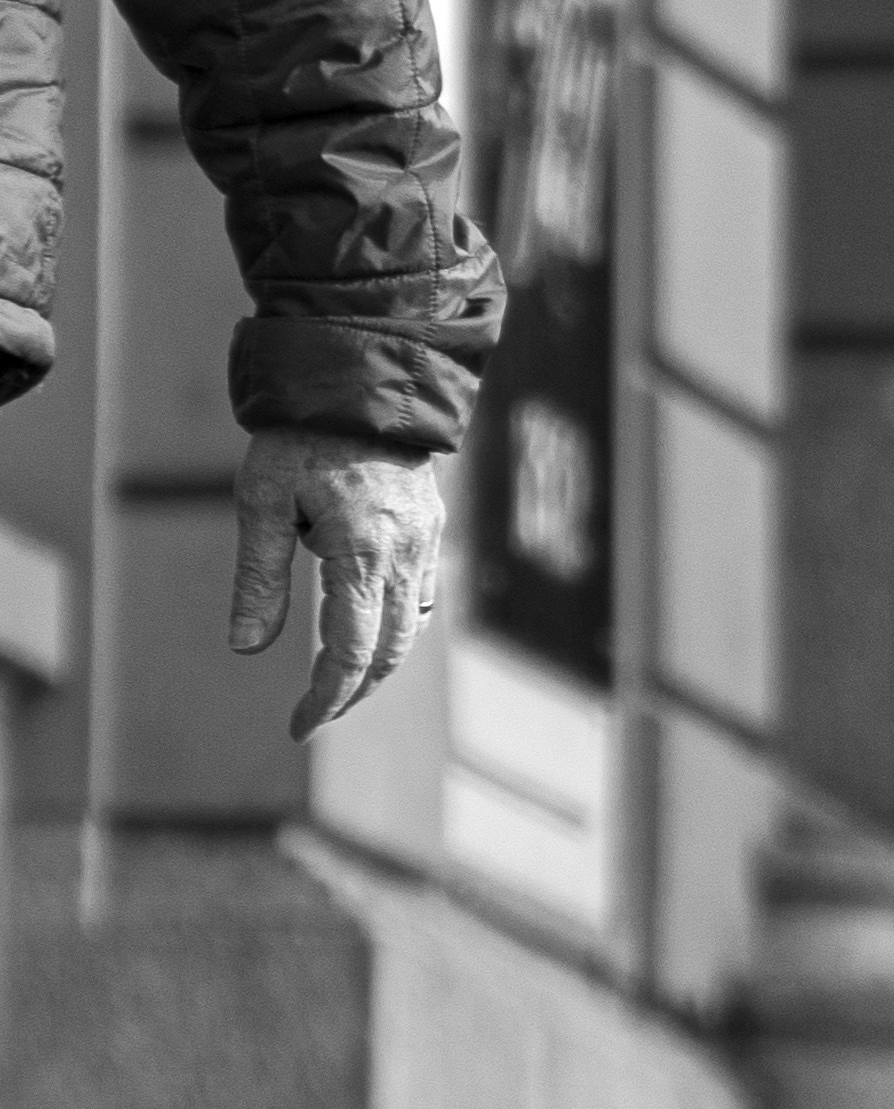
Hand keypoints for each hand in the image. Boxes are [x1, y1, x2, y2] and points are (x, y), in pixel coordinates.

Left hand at [228, 432, 446, 737]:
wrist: (361, 382)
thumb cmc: (301, 438)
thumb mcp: (262, 503)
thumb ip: (259, 579)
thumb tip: (248, 649)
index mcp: (362, 553)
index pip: (351, 651)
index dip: (326, 697)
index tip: (298, 727)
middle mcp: (405, 556)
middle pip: (388, 653)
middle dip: (351, 693)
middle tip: (312, 715)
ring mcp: (425, 546)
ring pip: (408, 631)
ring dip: (374, 667)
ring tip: (335, 683)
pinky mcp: (430, 534)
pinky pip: (420, 600)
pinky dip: (394, 630)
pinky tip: (366, 631)